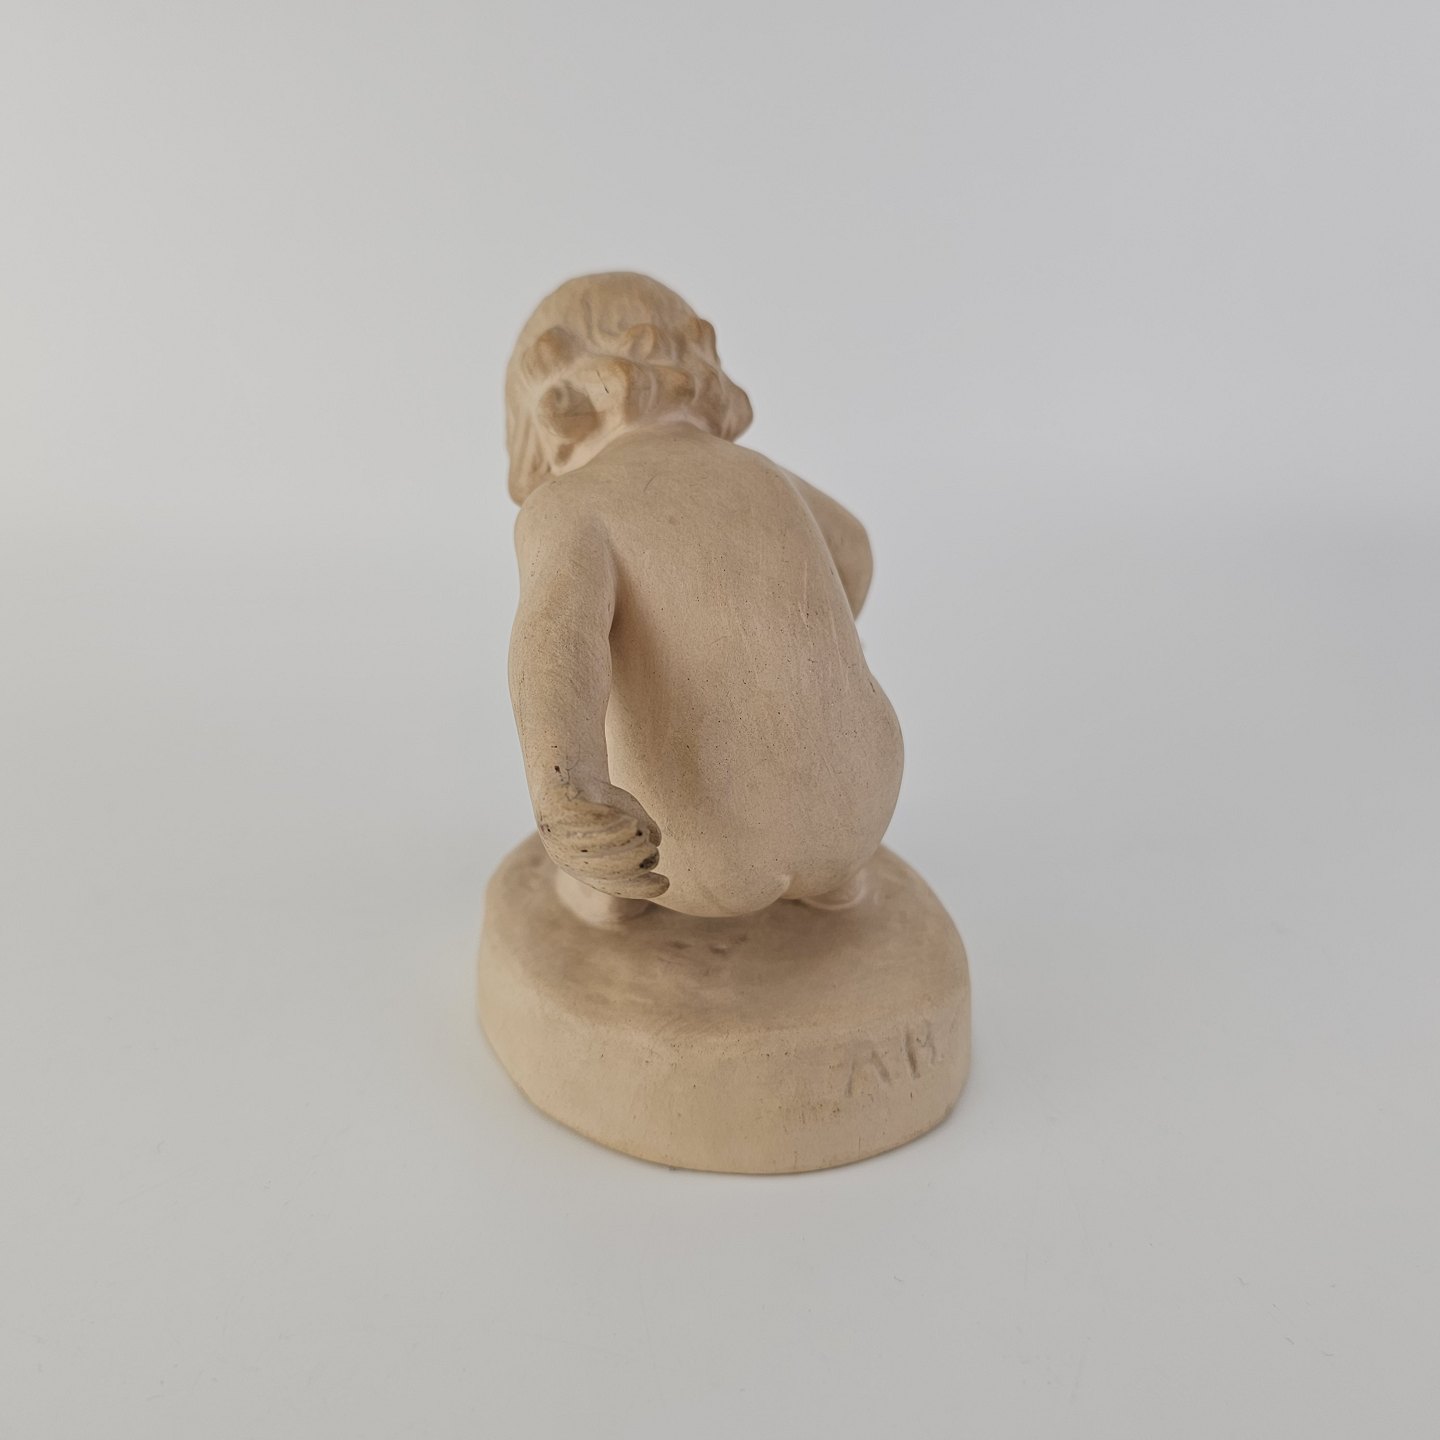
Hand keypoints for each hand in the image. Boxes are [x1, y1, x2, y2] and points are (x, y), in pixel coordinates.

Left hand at [535, 775, 667, 900]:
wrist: (568, 774)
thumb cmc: (603, 802)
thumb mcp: (629, 819)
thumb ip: (645, 831)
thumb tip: (655, 840)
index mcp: (585, 867)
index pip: (615, 886)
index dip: (639, 888)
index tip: (665, 883)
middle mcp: (568, 856)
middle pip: (605, 870)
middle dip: (631, 865)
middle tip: (652, 854)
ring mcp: (559, 834)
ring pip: (593, 845)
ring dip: (618, 840)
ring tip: (637, 829)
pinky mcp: (554, 809)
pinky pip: (581, 818)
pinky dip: (603, 820)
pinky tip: (621, 816)